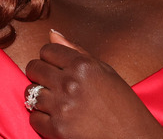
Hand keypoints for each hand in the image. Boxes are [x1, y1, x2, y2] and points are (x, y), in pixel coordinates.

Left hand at [25, 31, 162, 138]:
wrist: (132, 136)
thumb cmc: (122, 104)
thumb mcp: (105, 71)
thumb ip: (76, 51)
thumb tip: (52, 34)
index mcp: (83, 65)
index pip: (47, 51)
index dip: (49, 58)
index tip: (56, 66)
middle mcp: (70, 83)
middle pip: (34, 69)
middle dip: (40, 74)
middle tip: (52, 83)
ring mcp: (62, 107)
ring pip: (30, 94)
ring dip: (40, 97)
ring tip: (56, 102)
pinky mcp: (57, 129)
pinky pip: (34, 118)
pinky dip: (42, 119)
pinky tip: (57, 117)